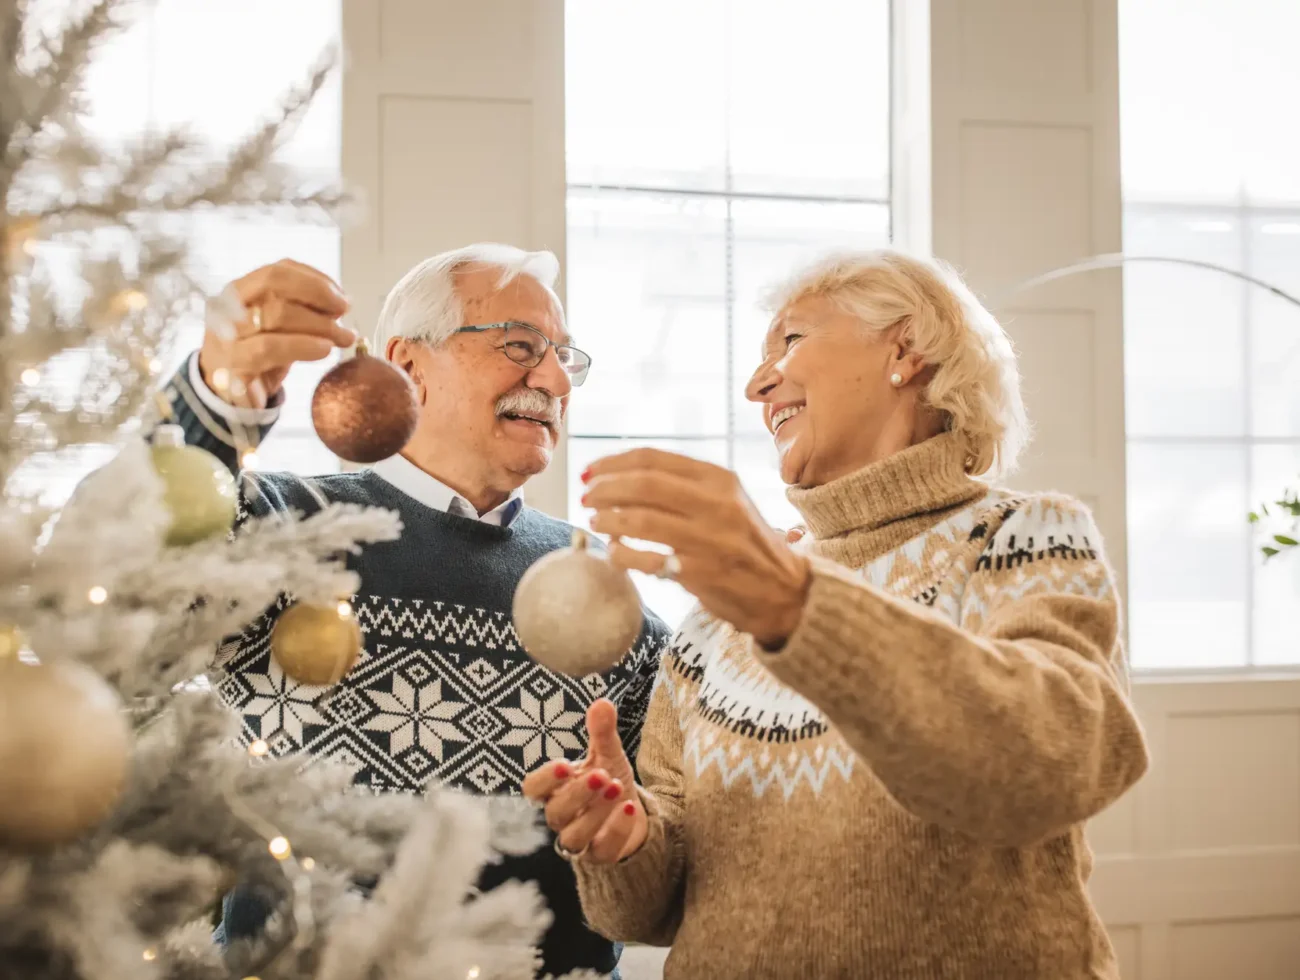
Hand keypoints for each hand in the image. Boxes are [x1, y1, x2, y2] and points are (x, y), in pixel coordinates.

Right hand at [199, 259, 354, 408]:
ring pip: (275, 314)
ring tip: (343, 337)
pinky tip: (324, 349)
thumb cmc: (257, 356)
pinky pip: (269, 348)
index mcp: (239, 291)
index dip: (315, 280)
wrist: (226, 399)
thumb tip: (342, 302)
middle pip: (275, 285)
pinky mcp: (231, 365)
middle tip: (345, 314)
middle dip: (318, 296)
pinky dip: (302, 345)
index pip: (277, 271)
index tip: (342, 297)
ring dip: (319, 324)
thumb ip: (302, 311)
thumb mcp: (278, 328)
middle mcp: (227, 307)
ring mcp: (226, 336)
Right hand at [521, 699, 646, 863]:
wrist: (632, 812)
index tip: (564, 765)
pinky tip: (629, 808)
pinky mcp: (601, 855)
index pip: (532, 789)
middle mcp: (562, 817)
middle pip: (555, 812)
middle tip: (602, 774)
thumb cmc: (609, 781)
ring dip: (595, 812)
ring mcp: (580, 839)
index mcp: (556, 790)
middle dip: (577, 793)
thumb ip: (602, 732)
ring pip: (573, 837)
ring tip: (617, 787)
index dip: (544, 780)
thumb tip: (602, 702)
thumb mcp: (608, 754)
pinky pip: (602, 851)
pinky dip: (615, 830)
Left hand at [581, 449, 811, 648]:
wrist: (785, 591)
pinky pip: (647, 559)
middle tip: (586, 497)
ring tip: (596, 521)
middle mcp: (717, 504)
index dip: (613, 463)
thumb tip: (623, 475)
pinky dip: (622, 554)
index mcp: (720, 479)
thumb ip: (685, 486)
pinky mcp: (701, 574)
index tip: (591, 472)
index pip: (654, 459)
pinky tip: (615, 553)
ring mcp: (709, 539)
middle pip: (644, 484)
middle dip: (605, 488)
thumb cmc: (745, 543)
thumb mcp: (727, 501)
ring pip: (641, 520)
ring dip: (608, 519)